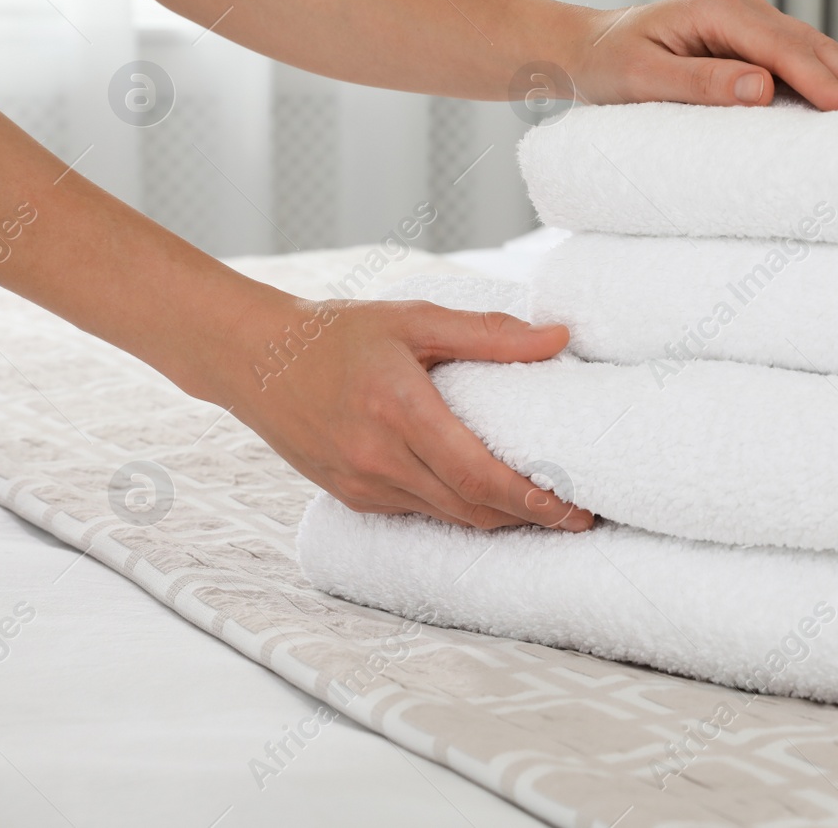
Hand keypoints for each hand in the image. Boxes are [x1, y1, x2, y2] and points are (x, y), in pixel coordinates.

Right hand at [221, 293, 591, 530]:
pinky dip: (460, 511)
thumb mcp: (415, 317)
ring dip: (500, 520)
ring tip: (549, 512)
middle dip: (530, 517)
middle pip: (470, 506)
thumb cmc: (338, 333)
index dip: (530, 497)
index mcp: (398, 409)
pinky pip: (420, 513)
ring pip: (448, 517)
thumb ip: (489, 332)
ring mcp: (362, 483)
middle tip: (582, 516)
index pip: (476, 473)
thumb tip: (558, 338)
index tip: (574, 507)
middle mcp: (378, 457)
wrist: (254, 359)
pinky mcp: (352, 496)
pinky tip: (492, 503)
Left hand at [567, 0, 837, 110]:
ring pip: (818, 53)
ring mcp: (753, 22)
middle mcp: (744, 8)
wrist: (583, 48)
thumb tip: (761, 88)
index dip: (830, 84)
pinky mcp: (754, 41)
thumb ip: (700, 83)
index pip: (787, 52)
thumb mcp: (641, 79)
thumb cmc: (606, 65)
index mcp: (719, 10)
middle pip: (815, 49)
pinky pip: (804, 61)